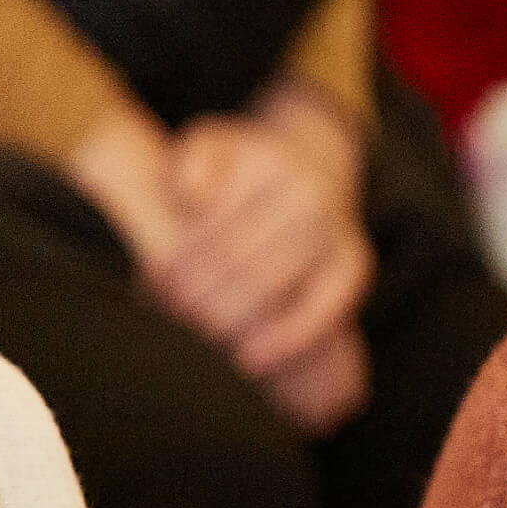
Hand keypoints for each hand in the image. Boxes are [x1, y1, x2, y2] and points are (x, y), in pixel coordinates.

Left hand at [150, 82, 374, 433]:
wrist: (315, 162)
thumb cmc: (243, 167)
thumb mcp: (210, 147)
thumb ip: (189, 164)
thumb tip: (191, 198)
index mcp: (268, 164)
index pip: (212, 225)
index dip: (178, 261)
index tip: (152, 282)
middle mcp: (309, 193)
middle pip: (237, 258)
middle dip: (196, 293)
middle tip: (172, 311)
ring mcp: (338, 228)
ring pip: (272, 287)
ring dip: (228, 318)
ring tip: (200, 332)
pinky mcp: (355, 263)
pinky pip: (324, 308)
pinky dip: (287, 339)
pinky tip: (249, 361)